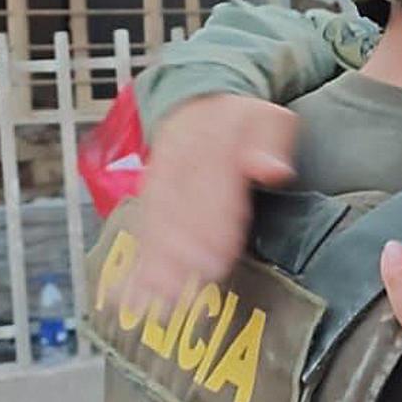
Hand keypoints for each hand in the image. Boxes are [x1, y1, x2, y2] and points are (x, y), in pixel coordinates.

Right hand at [128, 95, 297, 302]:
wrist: (198, 98)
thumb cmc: (241, 118)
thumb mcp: (267, 117)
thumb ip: (271, 143)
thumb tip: (272, 170)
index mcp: (211, 147)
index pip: (213, 192)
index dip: (212, 228)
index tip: (213, 262)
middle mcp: (180, 168)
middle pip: (178, 215)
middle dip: (177, 258)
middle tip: (177, 295)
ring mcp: (161, 184)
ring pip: (156, 227)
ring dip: (153, 267)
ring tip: (152, 302)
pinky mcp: (151, 199)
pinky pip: (143, 230)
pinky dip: (136, 262)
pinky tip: (129, 295)